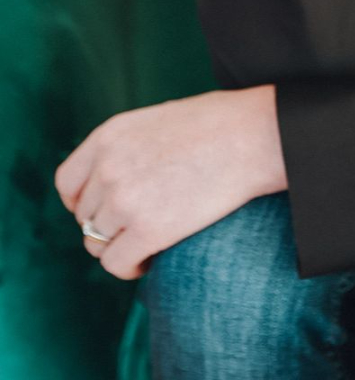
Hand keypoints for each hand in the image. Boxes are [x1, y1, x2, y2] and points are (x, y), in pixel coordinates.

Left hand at [53, 86, 285, 279]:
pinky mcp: (148, 230)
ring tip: (148, 242)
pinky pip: (117, 264)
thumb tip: (112, 185)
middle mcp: (107, 167)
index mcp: (108, 135)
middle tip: (139, 225)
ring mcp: (125, 199)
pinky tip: (151, 258)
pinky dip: (131, 267)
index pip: (67, 183)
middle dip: (108, 225)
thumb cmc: (217, 124)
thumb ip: (126, 149)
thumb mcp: (156, 122)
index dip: (82, 202)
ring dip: (120, 246)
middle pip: (85, 217)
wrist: (252, 135)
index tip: (104, 210)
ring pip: (97, 244)